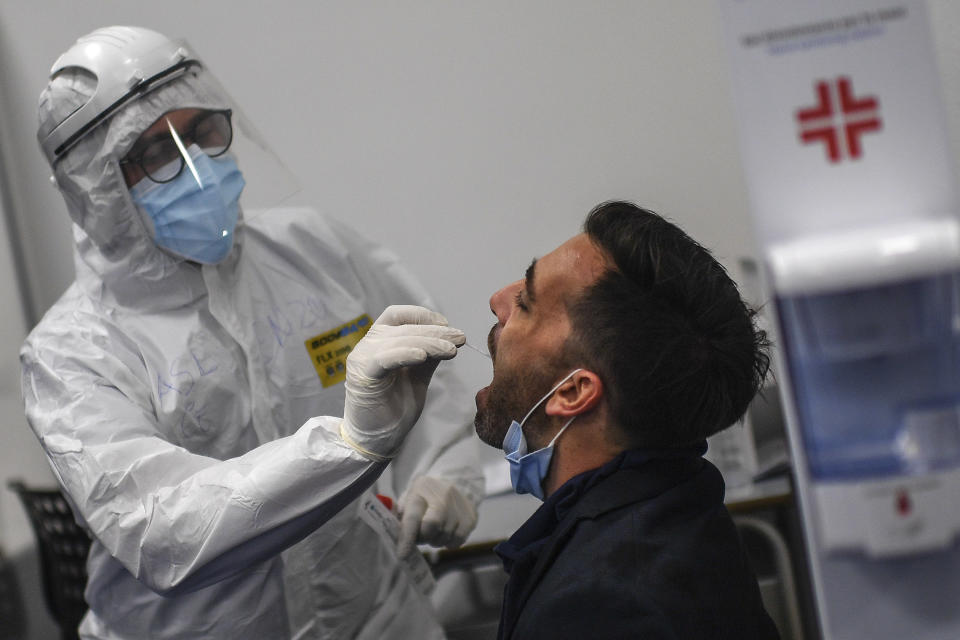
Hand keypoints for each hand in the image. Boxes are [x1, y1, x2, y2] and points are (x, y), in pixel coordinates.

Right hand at [341, 305, 463, 459]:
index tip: (447, 325)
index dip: (423, 316)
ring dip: (429, 342)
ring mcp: (363, 358)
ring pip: (399, 340)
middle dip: (435, 331)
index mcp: (379, 341)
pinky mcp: (363, 375)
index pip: (398, 315)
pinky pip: (386, 358)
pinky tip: (424, 356)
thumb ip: (429, 355)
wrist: (376, 438)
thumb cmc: (395, 406)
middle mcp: (368, 344)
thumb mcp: (417, 375)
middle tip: (460, 338)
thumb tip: (451, 336)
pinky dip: (406, 353)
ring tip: (452, 350)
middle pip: (404, 328)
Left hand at [397, 475, 478, 556]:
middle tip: (420, 536)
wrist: (454, 484)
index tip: (402, 554)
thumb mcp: (408, 499)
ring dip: (436, 540)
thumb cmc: (424, 497)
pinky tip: (446, 533)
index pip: (413, 516)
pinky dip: (449, 542)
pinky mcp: (471, 517)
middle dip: (423, 537)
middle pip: (432, 526)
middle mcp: (443, 493)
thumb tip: (395, 537)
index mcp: (422, 488)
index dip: (407, 537)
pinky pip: (458, 540)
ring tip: (434, 531)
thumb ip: (399, 517)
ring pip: (445, 535)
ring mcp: (459, 504)